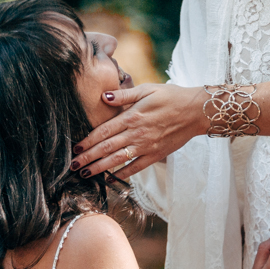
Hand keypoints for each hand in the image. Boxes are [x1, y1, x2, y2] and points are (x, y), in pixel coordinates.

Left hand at [71, 83, 208, 178]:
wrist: (196, 111)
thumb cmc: (171, 96)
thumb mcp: (147, 89)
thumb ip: (124, 95)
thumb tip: (103, 96)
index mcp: (132, 116)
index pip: (104, 131)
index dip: (88, 141)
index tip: (75, 149)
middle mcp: (137, 133)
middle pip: (107, 148)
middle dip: (88, 158)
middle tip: (73, 166)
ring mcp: (146, 146)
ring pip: (118, 160)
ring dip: (100, 168)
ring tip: (86, 174)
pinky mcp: (156, 154)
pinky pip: (136, 167)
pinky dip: (123, 174)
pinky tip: (111, 179)